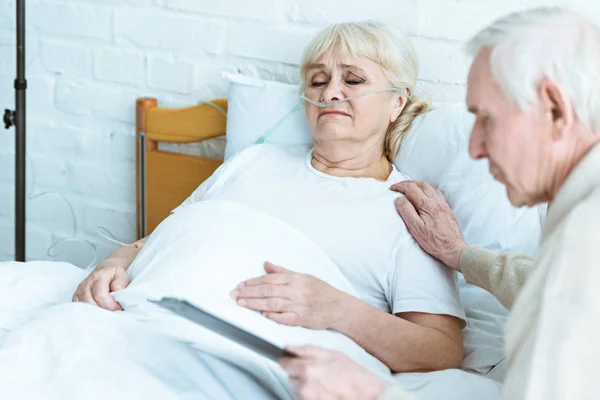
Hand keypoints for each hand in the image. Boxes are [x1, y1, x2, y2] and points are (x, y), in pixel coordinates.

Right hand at [72, 260, 129, 310]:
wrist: (105, 270)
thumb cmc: (114, 275)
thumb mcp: (122, 275)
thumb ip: (121, 281)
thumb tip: (116, 289)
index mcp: (98, 277)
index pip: (100, 295)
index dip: (110, 305)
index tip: (118, 308)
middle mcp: (86, 283)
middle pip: (90, 303)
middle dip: (102, 310)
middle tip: (112, 312)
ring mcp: (79, 290)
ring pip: (83, 306)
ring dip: (95, 312)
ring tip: (105, 312)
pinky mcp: (76, 296)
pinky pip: (79, 307)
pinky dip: (87, 312)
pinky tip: (97, 312)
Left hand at [231, 262, 345, 329]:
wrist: (339, 307)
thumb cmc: (321, 291)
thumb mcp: (303, 277)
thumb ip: (283, 272)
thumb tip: (266, 264)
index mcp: (296, 279)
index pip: (270, 279)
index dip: (253, 282)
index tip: (240, 285)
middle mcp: (297, 291)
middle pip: (268, 290)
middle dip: (249, 293)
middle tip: (234, 294)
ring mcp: (300, 305)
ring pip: (274, 303)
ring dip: (255, 304)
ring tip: (241, 304)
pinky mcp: (303, 319)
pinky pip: (286, 318)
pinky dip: (274, 316)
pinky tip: (262, 315)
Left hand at [280, 346, 385, 399]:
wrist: (364, 393)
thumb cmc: (352, 374)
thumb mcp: (330, 353)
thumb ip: (306, 350)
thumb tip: (290, 348)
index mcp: (306, 368)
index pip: (284, 362)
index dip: (288, 359)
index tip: (290, 359)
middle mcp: (304, 384)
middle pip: (290, 375)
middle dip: (298, 371)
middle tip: (315, 369)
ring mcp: (308, 397)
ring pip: (297, 386)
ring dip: (305, 382)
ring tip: (322, 380)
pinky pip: (305, 396)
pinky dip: (311, 392)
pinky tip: (324, 388)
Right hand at [391, 180, 466, 270]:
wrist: (453, 249)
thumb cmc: (434, 241)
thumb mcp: (415, 228)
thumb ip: (406, 211)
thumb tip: (399, 199)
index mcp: (427, 205)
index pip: (411, 189)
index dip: (400, 186)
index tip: (392, 188)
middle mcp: (436, 201)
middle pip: (422, 184)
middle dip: (409, 183)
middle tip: (400, 186)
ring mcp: (443, 205)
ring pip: (431, 187)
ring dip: (419, 185)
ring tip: (412, 188)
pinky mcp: (448, 210)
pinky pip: (438, 194)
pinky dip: (429, 190)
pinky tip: (426, 195)